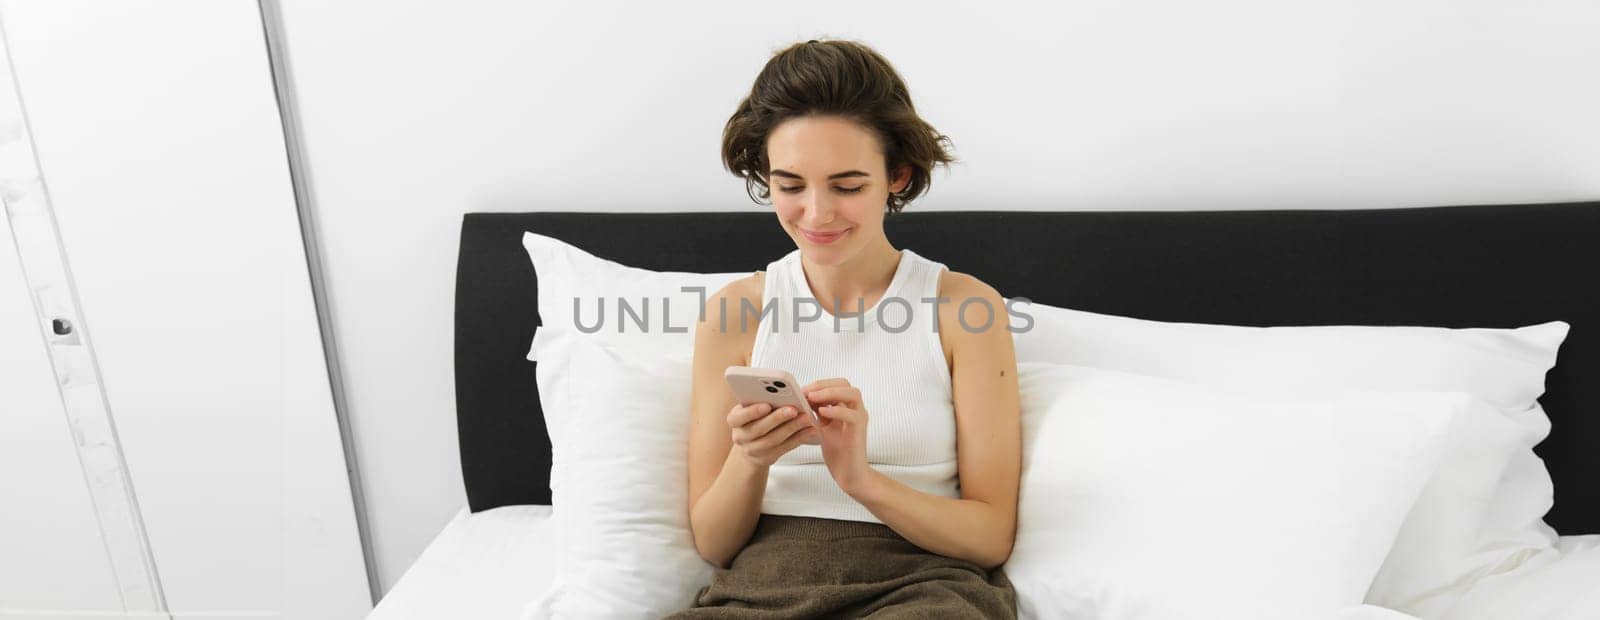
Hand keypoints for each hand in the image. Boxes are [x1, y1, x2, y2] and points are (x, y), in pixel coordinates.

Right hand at [726, 402, 818, 467]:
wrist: (751, 445)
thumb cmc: (754, 419)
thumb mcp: (750, 408)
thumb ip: (760, 400)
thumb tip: (780, 390)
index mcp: (735, 420)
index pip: (739, 417)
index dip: (753, 411)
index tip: (767, 404)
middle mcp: (741, 436)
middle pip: (759, 428)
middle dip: (778, 418)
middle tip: (794, 409)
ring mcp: (753, 450)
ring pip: (774, 439)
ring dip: (792, 428)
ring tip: (806, 417)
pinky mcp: (767, 458)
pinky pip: (785, 448)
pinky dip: (799, 438)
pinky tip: (809, 430)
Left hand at [802, 378, 871, 495]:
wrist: (849, 474)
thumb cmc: (837, 452)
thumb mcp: (823, 427)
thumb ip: (816, 412)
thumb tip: (800, 398)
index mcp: (847, 407)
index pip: (837, 384)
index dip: (819, 384)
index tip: (802, 390)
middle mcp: (856, 409)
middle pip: (845, 384)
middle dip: (824, 385)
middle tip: (806, 392)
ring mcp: (860, 418)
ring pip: (853, 394)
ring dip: (831, 393)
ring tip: (813, 398)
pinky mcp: (860, 431)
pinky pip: (851, 415)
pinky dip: (836, 410)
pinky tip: (822, 412)